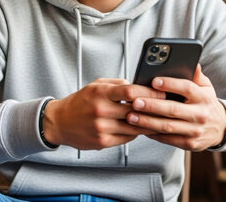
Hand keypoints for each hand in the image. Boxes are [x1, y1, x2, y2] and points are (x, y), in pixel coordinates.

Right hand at [43, 79, 165, 149]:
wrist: (59, 122)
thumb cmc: (79, 102)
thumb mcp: (95, 85)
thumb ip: (116, 84)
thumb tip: (137, 84)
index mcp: (100, 93)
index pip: (130, 91)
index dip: (149, 92)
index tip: (161, 93)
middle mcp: (101, 111)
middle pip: (135, 110)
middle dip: (153, 108)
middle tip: (166, 106)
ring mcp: (102, 128)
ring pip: (134, 126)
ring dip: (148, 123)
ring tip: (159, 118)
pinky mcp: (103, 142)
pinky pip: (127, 137)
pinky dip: (136, 132)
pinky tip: (142, 127)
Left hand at [126, 65, 225, 150]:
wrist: (222, 128)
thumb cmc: (207, 104)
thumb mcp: (206, 88)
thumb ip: (197, 75)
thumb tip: (193, 63)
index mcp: (203, 97)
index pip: (187, 88)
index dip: (170, 84)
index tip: (154, 81)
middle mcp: (200, 114)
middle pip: (173, 109)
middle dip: (152, 106)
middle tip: (135, 101)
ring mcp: (195, 131)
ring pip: (168, 126)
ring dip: (147, 122)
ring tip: (132, 116)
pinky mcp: (190, 144)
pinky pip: (168, 139)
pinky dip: (153, 133)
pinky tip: (141, 128)